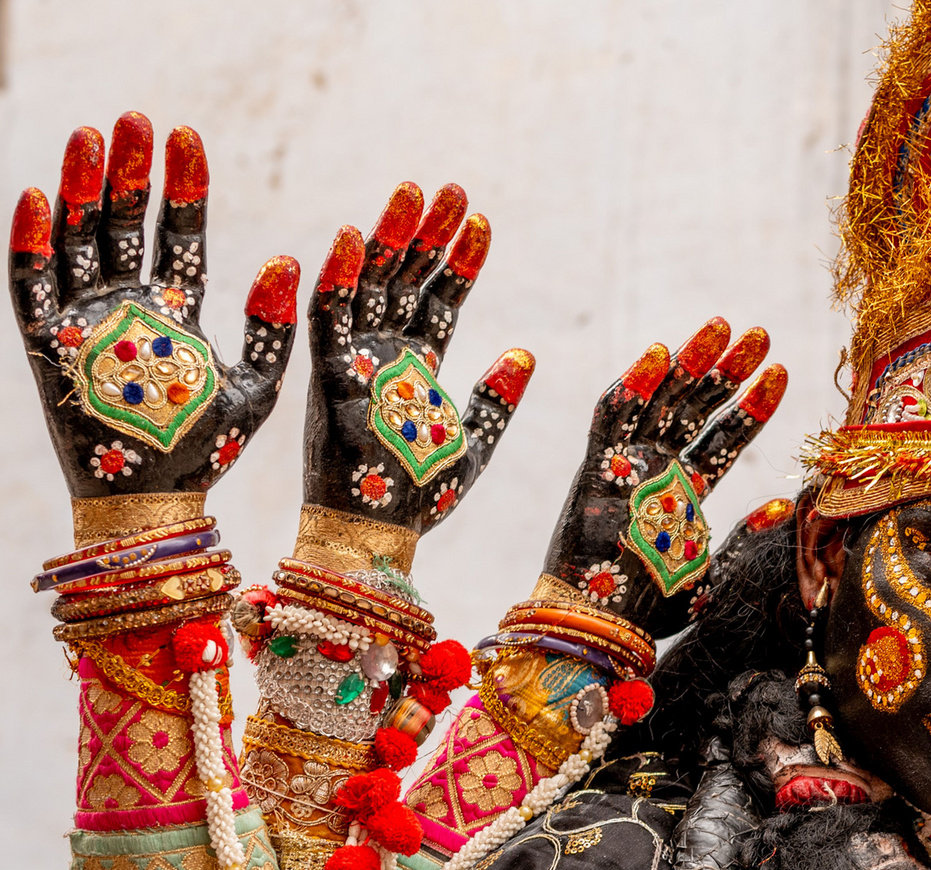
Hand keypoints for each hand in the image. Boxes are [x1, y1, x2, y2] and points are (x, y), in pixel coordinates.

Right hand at [9, 114, 296, 499]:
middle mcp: (126, 307)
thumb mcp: (257, 382)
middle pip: (123, 224)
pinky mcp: (46, 348)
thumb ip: (270, 325)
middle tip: (136, 118)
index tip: (187, 135)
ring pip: (76, 241)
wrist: (160, 503)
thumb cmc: (208, 447)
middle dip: (130, 170)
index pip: (177, 233)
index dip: (181, 185)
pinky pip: (31, 288)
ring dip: (81, 188)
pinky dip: (32, 245)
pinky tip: (38, 198)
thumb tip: (284, 259)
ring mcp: (84, 323)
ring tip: (90, 137)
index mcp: (174, 309)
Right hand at [302, 183, 531, 538]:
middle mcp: (382, 356)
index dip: (461, 260)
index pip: (442, 299)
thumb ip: (495, 399)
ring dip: (386, 237)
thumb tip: (525, 353)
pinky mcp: (326, 381)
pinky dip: (333, 280)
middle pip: (406, 279)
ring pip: (367, 284)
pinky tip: (347, 236)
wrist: (375, 541)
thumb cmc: (418, 499)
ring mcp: (353, 363)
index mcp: (416, 367)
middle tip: (451, 188)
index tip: (484, 221)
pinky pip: (325, 322)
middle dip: (427, 233)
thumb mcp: (472, 444)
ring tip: (413, 191)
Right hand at [542, 318, 786, 637]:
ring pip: (660, 399)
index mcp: (687, 490)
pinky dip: (632, 386)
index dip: (753, 405)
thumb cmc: (652, 607)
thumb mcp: (715, 572)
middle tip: (759, 334)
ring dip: (688, 362)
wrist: (599, 631)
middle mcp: (658, 470)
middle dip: (727, 370)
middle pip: (697, 407)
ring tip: (723, 327)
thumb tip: (788, 504)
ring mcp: (627, 466)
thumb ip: (747, 537)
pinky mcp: (595, 471)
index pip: (726, 437)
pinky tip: (660, 353)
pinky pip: (611, 419)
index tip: (782, 371)